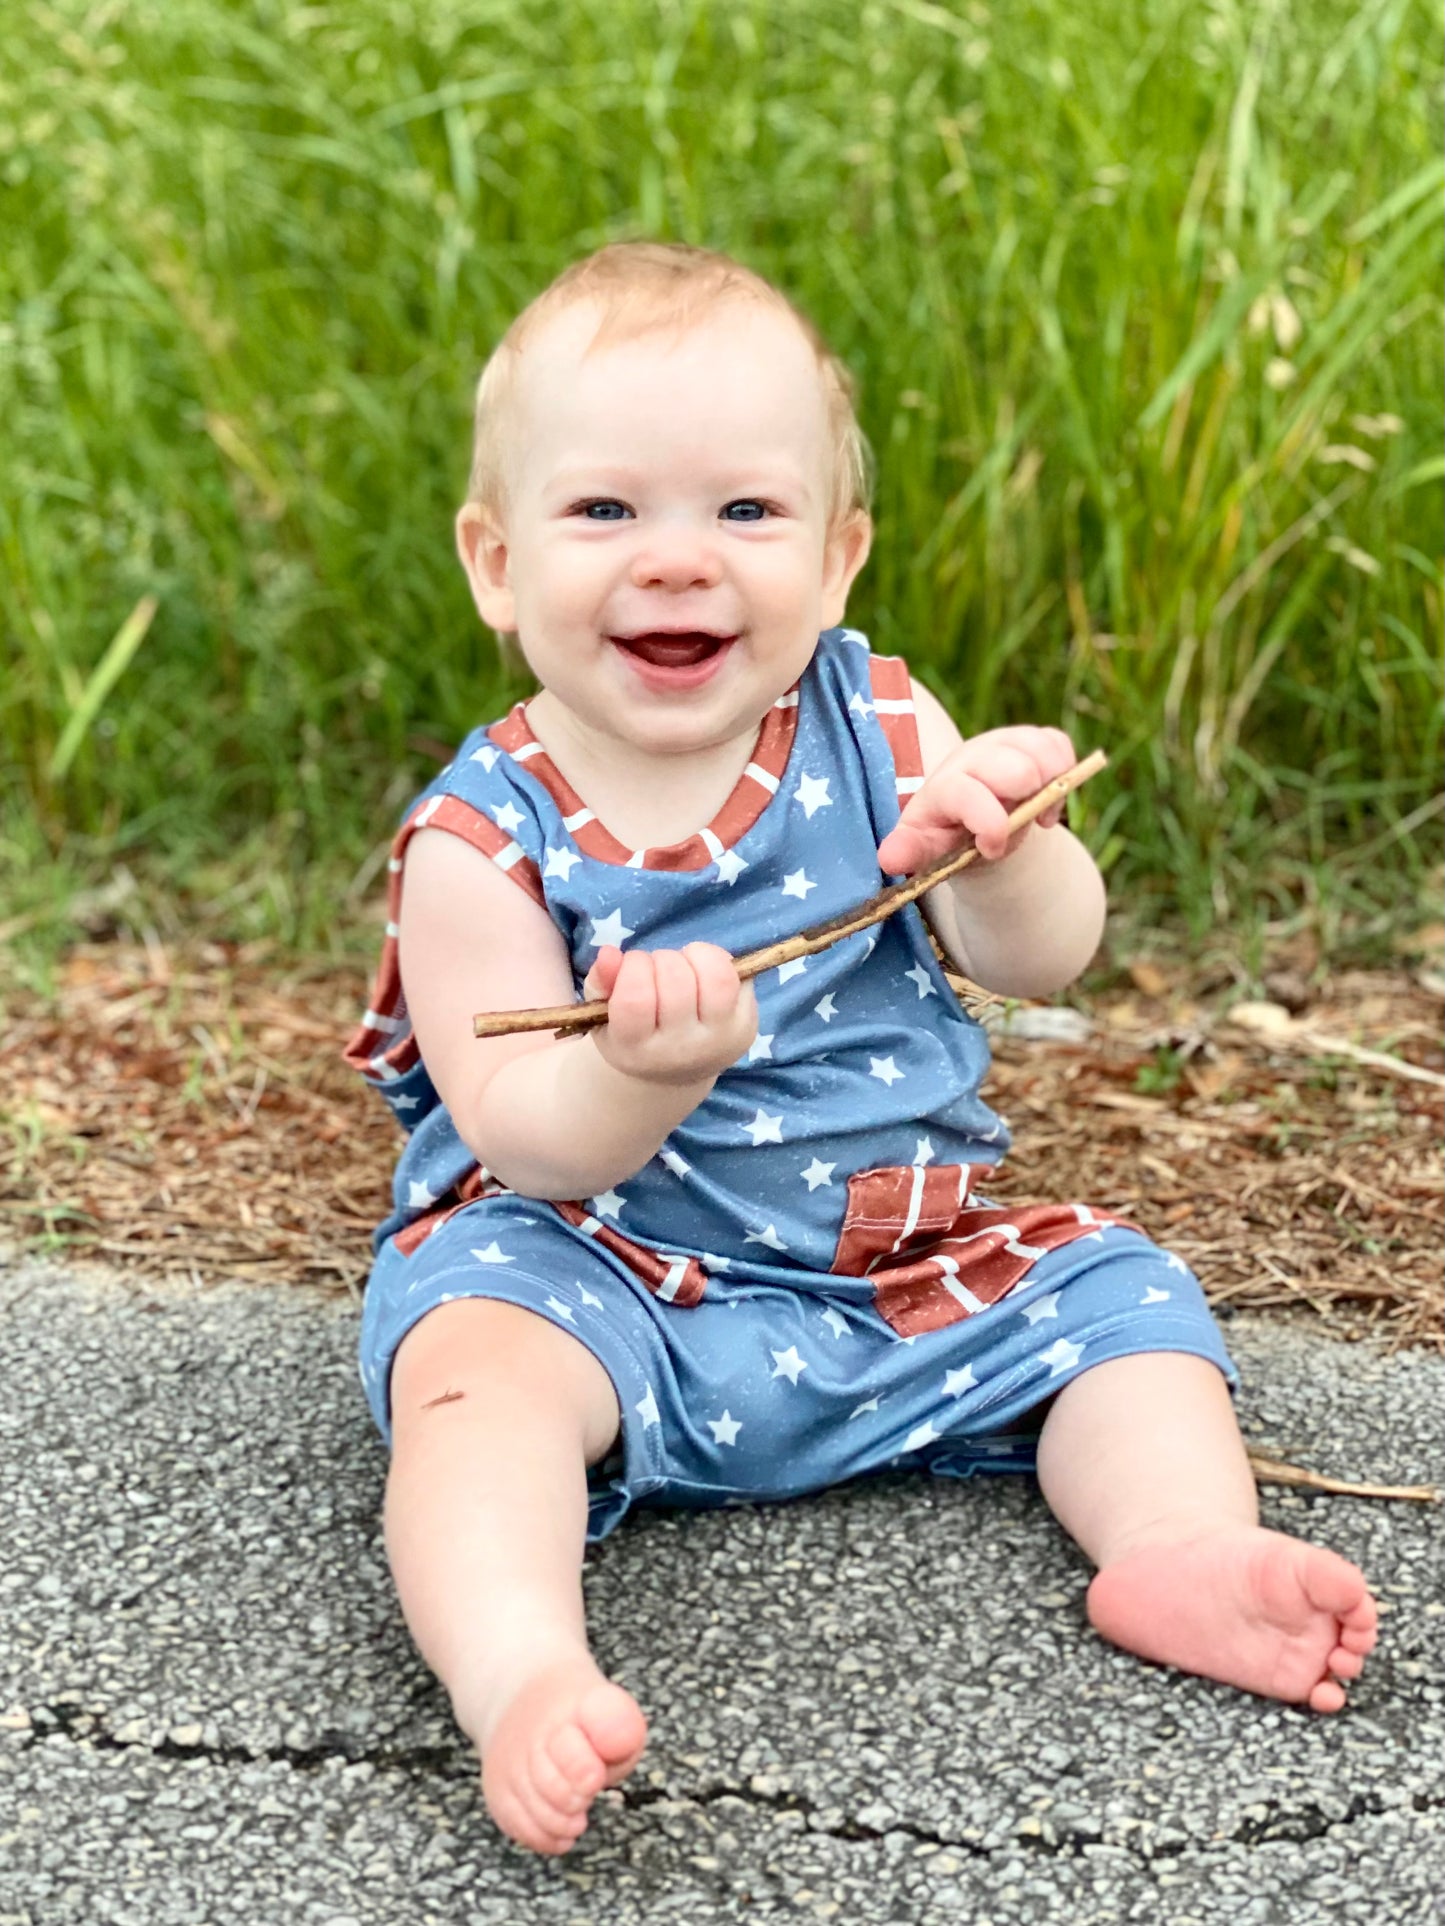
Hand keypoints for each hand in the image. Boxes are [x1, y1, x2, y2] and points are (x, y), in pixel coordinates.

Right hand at [582, 942, 758, 1086]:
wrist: (674, 1073)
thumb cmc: (633, 1034)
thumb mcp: (604, 1015)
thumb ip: (600, 983)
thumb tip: (610, 954)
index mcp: (636, 1050)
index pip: (636, 999)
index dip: (634, 966)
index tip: (633, 965)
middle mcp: (681, 1050)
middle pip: (677, 980)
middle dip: (663, 959)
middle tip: (657, 968)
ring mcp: (719, 1039)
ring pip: (717, 976)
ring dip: (697, 955)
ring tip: (685, 964)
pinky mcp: (746, 1027)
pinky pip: (740, 976)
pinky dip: (720, 962)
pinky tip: (704, 977)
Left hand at [876, 725, 1077, 874]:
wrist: (974, 818)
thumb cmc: (948, 835)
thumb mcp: (927, 848)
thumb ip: (910, 852)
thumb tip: (889, 858)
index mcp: (945, 785)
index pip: (966, 792)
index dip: (988, 822)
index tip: (995, 847)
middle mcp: (973, 757)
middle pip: (1016, 768)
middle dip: (1025, 802)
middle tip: (1020, 823)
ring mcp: (1004, 743)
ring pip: (1044, 753)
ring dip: (1049, 790)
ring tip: (1037, 814)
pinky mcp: (1031, 738)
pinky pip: (1058, 744)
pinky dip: (1065, 773)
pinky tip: (1048, 797)